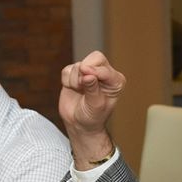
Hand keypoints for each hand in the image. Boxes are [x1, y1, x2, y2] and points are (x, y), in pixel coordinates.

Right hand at [59, 51, 125, 167]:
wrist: (80, 124)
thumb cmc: (93, 117)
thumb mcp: (95, 106)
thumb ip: (93, 89)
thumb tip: (88, 74)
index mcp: (115, 80)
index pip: (104, 67)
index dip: (94, 71)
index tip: (85, 78)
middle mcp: (104, 73)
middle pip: (95, 57)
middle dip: (83, 71)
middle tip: (81, 85)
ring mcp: (89, 72)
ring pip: (78, 66)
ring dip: (74, 81)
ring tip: (79, 92)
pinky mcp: (75, 74)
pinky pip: (67, 70)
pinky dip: (67, 81)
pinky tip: (73, 90)